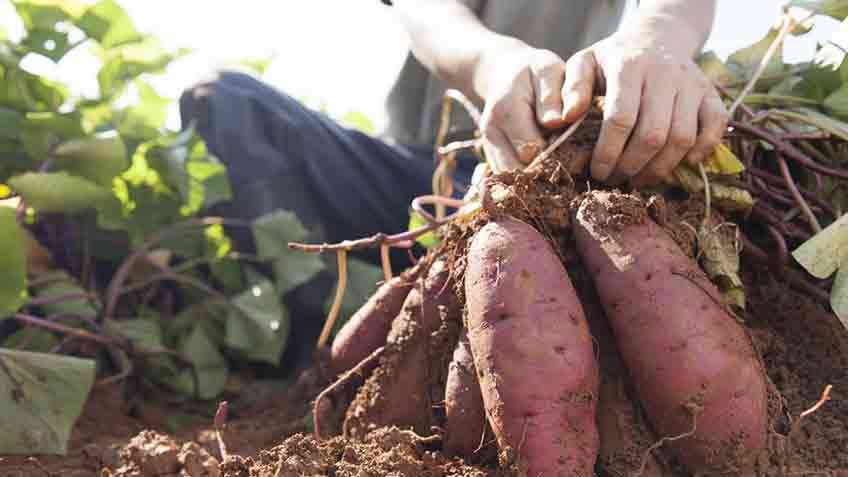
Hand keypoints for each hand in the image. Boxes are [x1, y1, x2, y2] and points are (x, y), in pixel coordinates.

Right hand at [476, 42, 570, 172]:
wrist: (504, 74)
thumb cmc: (534, 71)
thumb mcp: (547, 70)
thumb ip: (552, 95)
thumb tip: (555, 121)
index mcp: (506, 110)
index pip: (531, 149)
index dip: (557, 155)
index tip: (577, 152)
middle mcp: (491, 132)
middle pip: (519, 170)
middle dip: (546, 173)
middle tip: (571, 167)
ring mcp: (488, 147)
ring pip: (511, 181)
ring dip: (535, 181)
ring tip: (558, 172)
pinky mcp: (491, 157)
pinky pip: (508, 180)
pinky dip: (527, 181)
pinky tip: (545, 172)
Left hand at [562, 32, 728, 186]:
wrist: (657, 37)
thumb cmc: (613, 59)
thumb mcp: (584, 64)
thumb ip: (571, 89)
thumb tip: (564, 118)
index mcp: (629, 67)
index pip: (620, 119)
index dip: (608, 152)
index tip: (597, 172)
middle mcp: (665, 74)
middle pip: (653, 134)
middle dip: (632, 166)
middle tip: (616, 180)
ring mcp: (692, 83)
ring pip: (682, 137)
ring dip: (660, 167)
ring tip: (639, 179)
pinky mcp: (710, 92)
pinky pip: (716, 126)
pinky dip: (703, 149)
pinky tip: (683, 164)